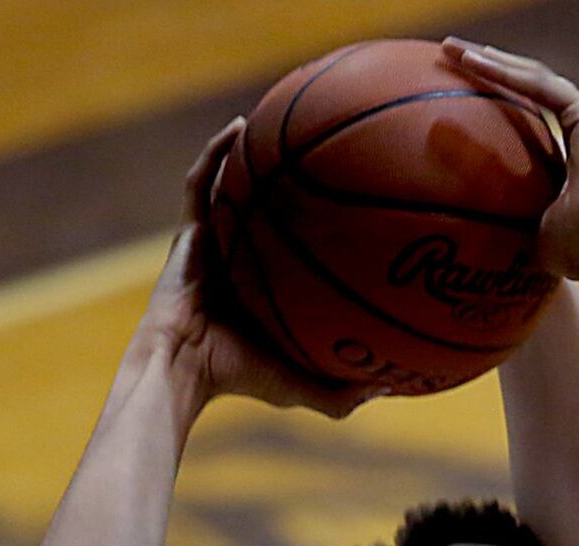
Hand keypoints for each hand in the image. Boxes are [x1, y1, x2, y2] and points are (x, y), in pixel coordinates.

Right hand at [136, 122, 381, 418]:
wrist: (185, 367)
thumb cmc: (242, 378)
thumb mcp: (307, 386)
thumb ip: (346, 391)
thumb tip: (393, 388)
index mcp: (268, 289)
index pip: (298, 252)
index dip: (322, 232)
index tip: (358, 213)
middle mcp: (243, 260)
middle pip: (271, 211)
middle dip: (294, 182)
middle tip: (329, 155)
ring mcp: (215, 242)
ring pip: (236, 187)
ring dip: (254, 154)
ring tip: (281, 120)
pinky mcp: (189, 231)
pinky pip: (203, 182)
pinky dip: (218, 152)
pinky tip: (240, 128)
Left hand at [442, 40, 578, 283]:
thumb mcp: (534, 234)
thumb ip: (511, 222)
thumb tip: (478, 238)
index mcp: (577, 154)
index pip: (532, 118)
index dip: (498, 102)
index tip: (462, 94)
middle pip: (528, 87)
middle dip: (489, 68)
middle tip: (450, 56)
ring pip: (531, 78)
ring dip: (491, 62)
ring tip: (454, 51)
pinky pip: (537, 85)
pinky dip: (503, 73)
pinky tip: (471, 62)